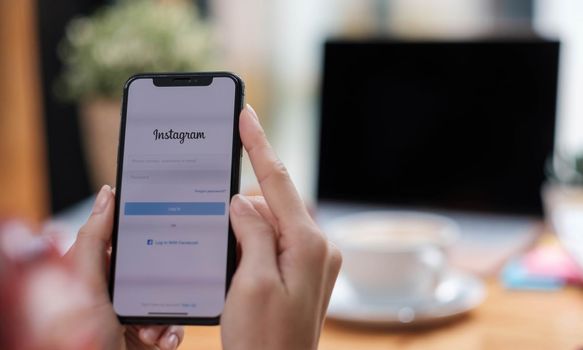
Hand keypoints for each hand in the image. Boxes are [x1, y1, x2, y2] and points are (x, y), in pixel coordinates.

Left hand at [63, 185, 183, 349]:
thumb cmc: (79, 339)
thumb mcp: (85, 284)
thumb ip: (94, 239)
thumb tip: (107, 195)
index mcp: (101, 272)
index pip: (128, 239)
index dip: (146, 229)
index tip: (166, 216)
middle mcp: (121, 290)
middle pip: (158, 266)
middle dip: (164, 279)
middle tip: (159, 287)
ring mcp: (138, 312)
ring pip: (171, 295)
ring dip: (167, 311)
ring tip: (151, 327)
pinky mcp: (153, 332)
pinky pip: (176, 322)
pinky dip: (173, 331)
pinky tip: (162, 338)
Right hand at [221, 105, 341, 349]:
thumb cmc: (262, 340)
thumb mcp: (249, 283)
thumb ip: (251, 232)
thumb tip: (243, 202)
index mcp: (309, 244)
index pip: (279, 182)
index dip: (258, 145)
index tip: (246, 114)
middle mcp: (319, 246)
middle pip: (273, 204)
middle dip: (243, 208)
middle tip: (220, 232)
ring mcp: (315, 259)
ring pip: (273, 223)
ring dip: (247, 230)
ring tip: (231, 266)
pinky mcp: (305, 270)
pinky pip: (277, 241)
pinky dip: (255, 243)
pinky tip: (240, 264)